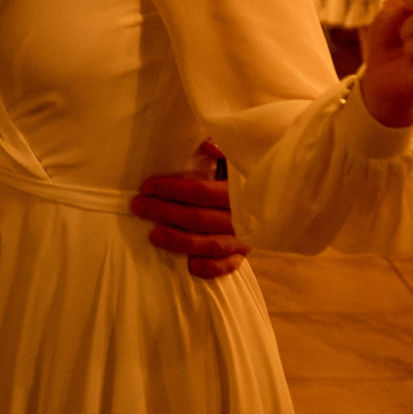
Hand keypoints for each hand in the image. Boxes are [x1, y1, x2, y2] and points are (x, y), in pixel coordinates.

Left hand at [132, 142, 251, 279]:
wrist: (274, 196)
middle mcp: (242, 217)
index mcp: (238, 190)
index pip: (200, 192)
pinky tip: (190, 265)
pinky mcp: (242, 254)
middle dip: (165, 212)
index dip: (172, 190)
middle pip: (198, 218)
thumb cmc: (243, 174)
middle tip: (138, 206)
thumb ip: (221, 152)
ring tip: (154, 236)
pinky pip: (227, 265)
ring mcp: (243, 238)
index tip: (147, 186)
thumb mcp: (234, 158)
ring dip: (180, 241)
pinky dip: (210, 267)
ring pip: (210, 244)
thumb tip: (205, 145)